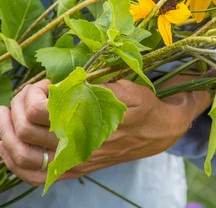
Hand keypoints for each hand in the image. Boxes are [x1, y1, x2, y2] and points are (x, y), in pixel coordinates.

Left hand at [0, 78, 211, 185]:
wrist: (158, 131)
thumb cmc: (142, 105)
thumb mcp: (127, 87)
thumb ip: (96, 85)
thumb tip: (68, 81)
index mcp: (90, 122)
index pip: (42, 111)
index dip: (34, 92)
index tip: (46, 82)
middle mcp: (78, 146)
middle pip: (25, 131)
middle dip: (16, 107)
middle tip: (24, 93)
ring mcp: (74, 161)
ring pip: (22, 155)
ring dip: (5, 135)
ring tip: (3, 115)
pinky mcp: (74, 169)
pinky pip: (33, 175)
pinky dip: (13, 162)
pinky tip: (6, 146)